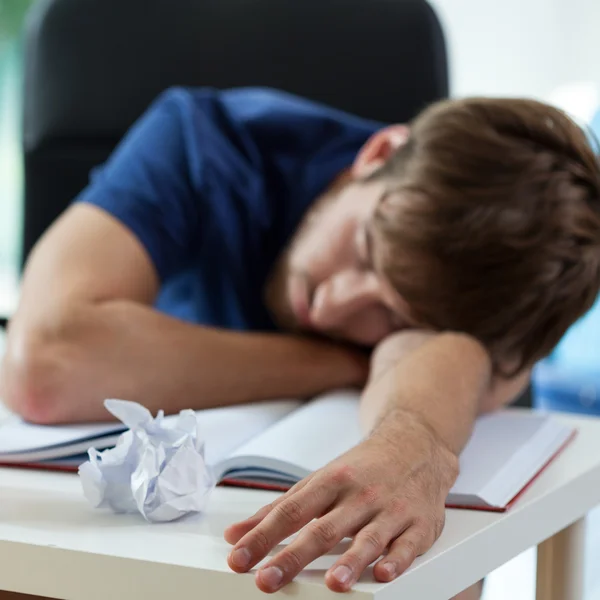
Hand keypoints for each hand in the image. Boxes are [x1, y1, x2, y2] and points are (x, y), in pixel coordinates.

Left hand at [224, 412, 458, 592]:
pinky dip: (396, 560)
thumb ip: (279, 509)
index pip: (291, 511)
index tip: (239, 557)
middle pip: (323, 530)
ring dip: (350, 562)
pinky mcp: (418, 525)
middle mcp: (358, 495)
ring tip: (333, 583)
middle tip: (267, 579)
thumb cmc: (363, 467)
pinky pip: (407, 546)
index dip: (263, 536)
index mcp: (331, 482)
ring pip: (367, 539)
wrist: (415, 444)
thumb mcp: (320, 479)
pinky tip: (383, 573)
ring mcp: (390, 510)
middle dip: (293, 556)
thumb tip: (236, 534)